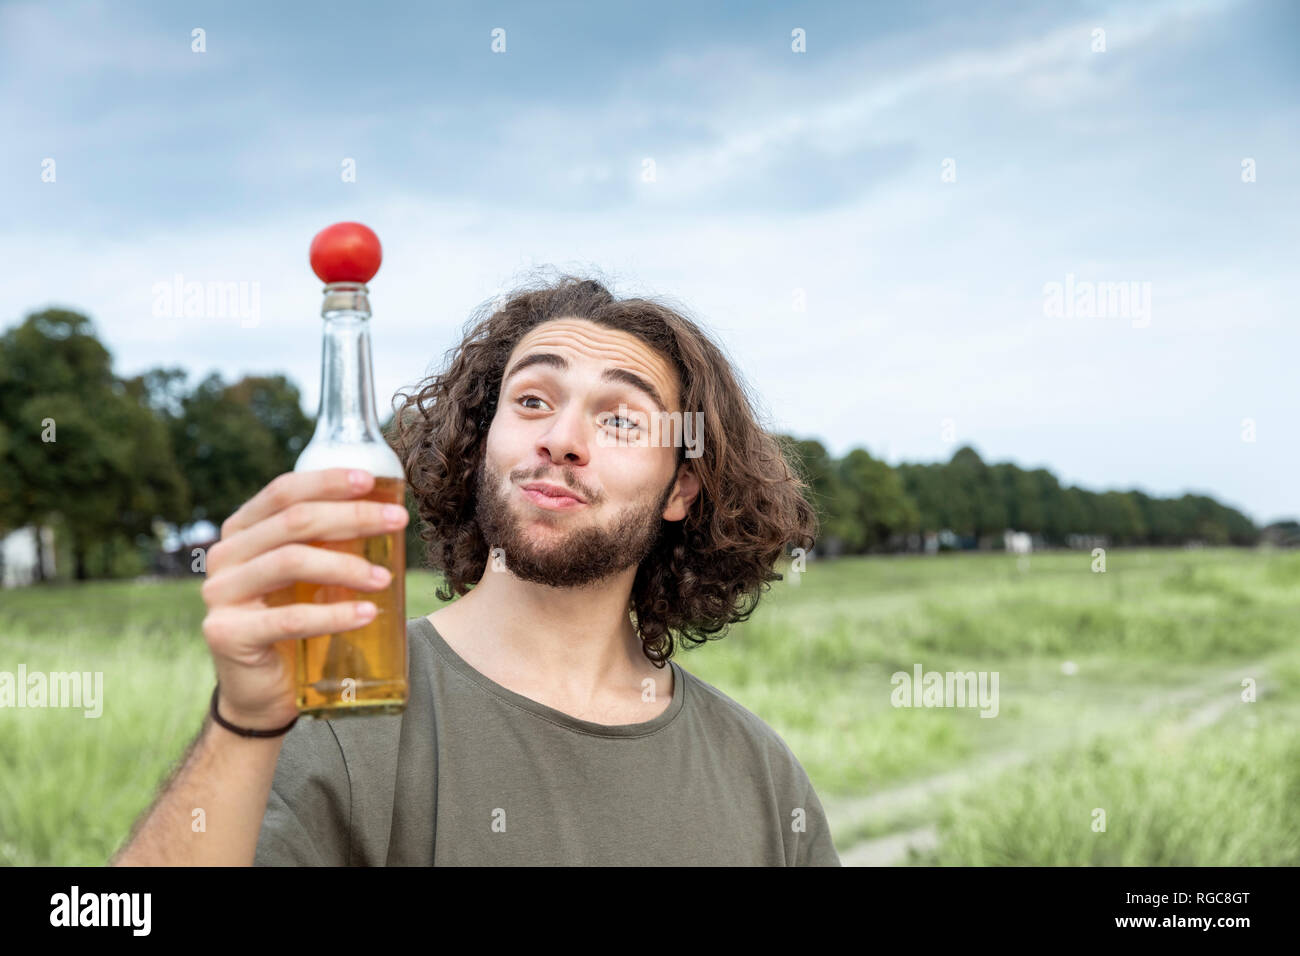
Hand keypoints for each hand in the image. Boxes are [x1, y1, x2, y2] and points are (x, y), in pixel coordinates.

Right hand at [199, 468, 408, 729]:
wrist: (262, 692)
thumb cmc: (295, 625)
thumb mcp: (309, 577)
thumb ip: (328, 544)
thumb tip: (388, 512)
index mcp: (242, 531)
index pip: (283, 491)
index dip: (327, 481)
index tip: (371, 480)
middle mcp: (226, 556)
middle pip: (294, 521)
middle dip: (352, 516)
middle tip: (397, 522)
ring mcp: (221, 595)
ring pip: (291, 562)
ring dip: (346, 566)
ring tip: (386, 578)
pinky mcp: (227, 634)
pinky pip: (289, 618)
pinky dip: (334, 615)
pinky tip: (367, 614)